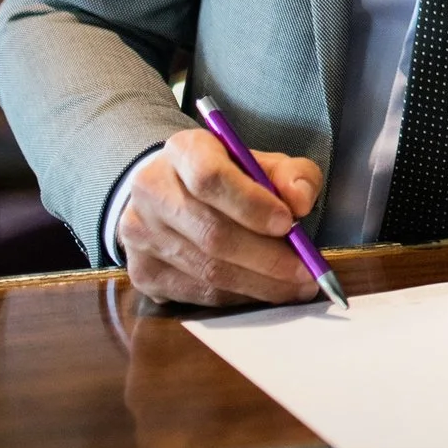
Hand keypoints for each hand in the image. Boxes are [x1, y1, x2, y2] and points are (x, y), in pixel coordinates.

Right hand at [120, 128, 322, 306]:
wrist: (172, 193)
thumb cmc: (227, 177)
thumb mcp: (263, 162)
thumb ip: (292, 174)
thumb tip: (300, 201)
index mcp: (183, 151)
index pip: (210, 178)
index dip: (252, 204)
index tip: (289, 223)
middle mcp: (152, 190)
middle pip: (212, 233)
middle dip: (267, 258)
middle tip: (306, 270)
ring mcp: (141, 235)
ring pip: (206, 270)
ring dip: (259, 284)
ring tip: (296, 285)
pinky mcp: (142, 272)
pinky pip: (197, 294)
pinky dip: (238, 297)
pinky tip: (263, 291)